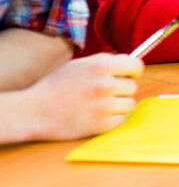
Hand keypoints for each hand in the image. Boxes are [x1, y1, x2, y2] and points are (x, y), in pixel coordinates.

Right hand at [23, 53, 141, 140]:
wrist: (33, 111)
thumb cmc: (55, 86)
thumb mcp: (78, 65)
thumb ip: (104, 61)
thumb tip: (128, 62)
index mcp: (100, 66)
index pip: (136, 65)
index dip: (133, 71)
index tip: (128, 75)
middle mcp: (105, 85)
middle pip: (132, 86)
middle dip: (121, 89)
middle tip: (103, 92)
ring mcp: (104, 107)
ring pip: (130, 104)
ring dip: (118, 104)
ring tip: (99, 104)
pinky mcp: (101, 125)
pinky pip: (122, 119)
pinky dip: (113, 118)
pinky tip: (96, 115)